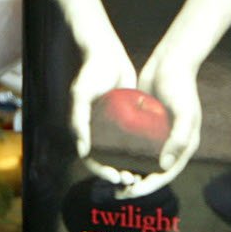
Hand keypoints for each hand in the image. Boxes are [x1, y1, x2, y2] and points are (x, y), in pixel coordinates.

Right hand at [70, 35, 137, 167]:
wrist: (106, 51)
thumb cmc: (90, 72)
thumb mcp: (81, 95)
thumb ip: (78, 122)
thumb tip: (83, 152)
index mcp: (83, 129)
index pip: (91, 158)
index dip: (101, 172)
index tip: (116, 177)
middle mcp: (97, 129)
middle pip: (106, 159)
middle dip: (117, 172)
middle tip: (132, 179)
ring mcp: (112, 123)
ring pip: (120, 151)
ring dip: (129, 164)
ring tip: (142, 173)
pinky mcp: (126, 115)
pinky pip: (132, 136)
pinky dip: (139, 147)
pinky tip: (152, 154)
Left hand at [117, 43, 203, 198]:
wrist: (170, 62)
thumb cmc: (181, 87)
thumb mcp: (184, 113)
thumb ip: (178, 139)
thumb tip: (164, 168)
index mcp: (185, 146)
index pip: (166, 174)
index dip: (149, 186)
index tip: (131, 192)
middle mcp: (172, 144)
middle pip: (154, 172)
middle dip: (137, 185)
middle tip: (118, 193)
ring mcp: (158, 135)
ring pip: (143, 162)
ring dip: (130, 173)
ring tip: (113, 180)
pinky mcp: (146, 125)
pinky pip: (135, 145)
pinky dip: (124, 155)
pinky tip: (109, 160)